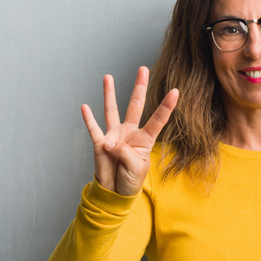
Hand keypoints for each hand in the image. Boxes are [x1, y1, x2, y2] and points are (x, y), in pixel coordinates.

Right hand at [81, 66, 178, 195]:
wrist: (115, 192)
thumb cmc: (130, 180)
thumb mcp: (136, 168)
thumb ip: (125, 153)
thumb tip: (109, 142)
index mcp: (144, 139)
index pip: (158, 119)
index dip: (166, 106)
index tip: (175, 92)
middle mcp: (130, 133)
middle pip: (135, 106)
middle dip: (139, 87)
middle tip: (143, 69)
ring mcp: (114, 136)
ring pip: (111, 111)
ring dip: (109, 94)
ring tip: (108, 77)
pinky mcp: (100, 143)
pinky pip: (94, 129)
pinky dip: (88, 119)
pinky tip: (85, 107)